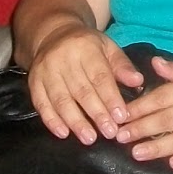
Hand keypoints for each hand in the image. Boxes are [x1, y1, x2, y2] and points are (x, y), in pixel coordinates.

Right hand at [28, 24, 145, 144]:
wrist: (53, 35)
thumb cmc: (87, 46)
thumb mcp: (107, 48)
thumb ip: (122, 66)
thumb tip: (138, 81)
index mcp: (85, 48)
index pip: (100, 76)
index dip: (110, 98)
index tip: (121, 117)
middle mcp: (63, 59)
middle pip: (81, 90)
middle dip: (96, 114)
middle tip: (109, 133)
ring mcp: (46, 71)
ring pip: (61, 100)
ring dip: (76, 121)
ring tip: (89, 138)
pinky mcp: (34, 82)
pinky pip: (42, 104)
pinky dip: (52, 121)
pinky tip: (64, 133)